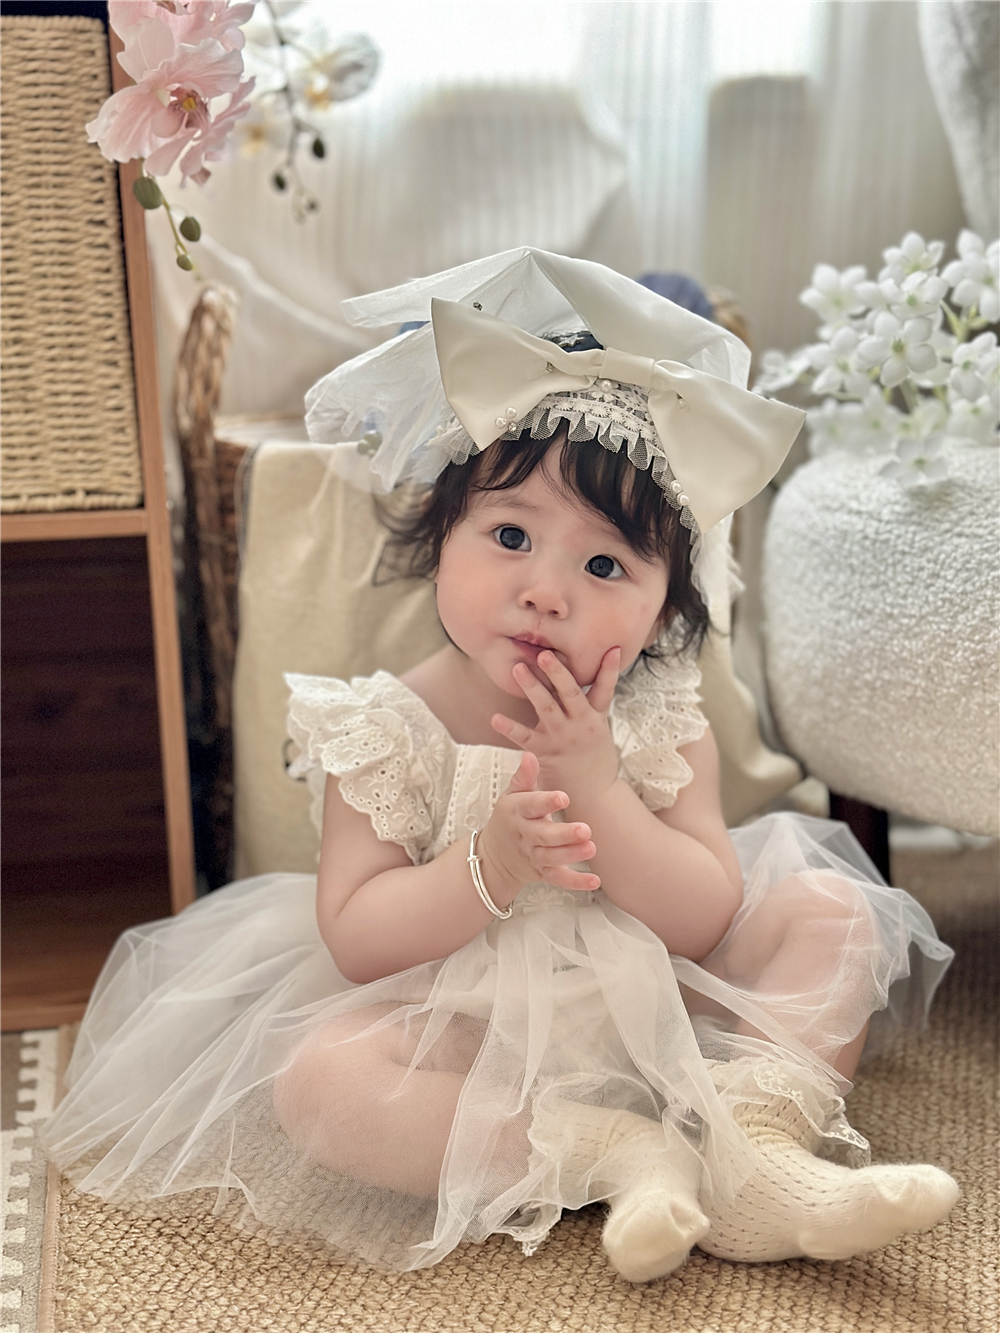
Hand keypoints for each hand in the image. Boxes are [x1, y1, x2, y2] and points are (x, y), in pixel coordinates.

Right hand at [478, 752, 599, 904]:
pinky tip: (594, 880)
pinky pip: (559, 879)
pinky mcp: (542, 873)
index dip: (546, 802)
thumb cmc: (509, 819)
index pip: (530, 806)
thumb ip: (524, 777)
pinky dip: (576, 882)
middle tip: (584, 830)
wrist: (493, 857)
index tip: (563, 797)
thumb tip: (530, 755)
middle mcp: (524, 835)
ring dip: (571, 855)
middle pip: (544, 836)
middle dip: (564, 834)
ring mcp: (533, 856)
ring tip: (590, 848)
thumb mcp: (512, 795)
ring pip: (552, 858)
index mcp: (516, 812)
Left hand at [491, 647, 620, 803]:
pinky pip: (524, 737)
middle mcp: (581, 724)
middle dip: (558, 672)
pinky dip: (509, 728)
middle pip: (571, 693)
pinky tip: (494, 718)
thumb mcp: (601, 729)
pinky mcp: (545, 752)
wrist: (594, 795)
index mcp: (596, 716)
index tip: (612, 648)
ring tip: (518, 668)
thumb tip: (593, 676)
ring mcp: (562, 737)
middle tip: (545, 653)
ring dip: (532, 687)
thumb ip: (592, 705)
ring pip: (546, 708)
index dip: (609, 669)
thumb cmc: (595, 759)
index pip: (605, 688)